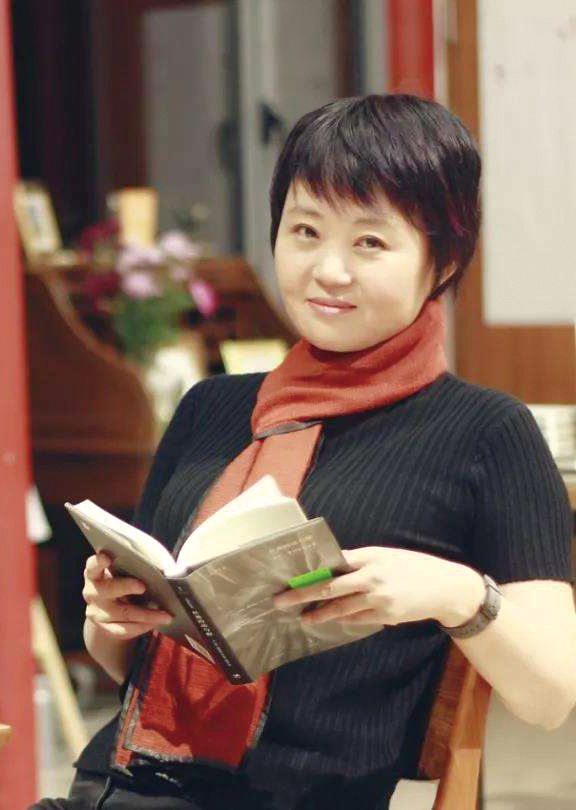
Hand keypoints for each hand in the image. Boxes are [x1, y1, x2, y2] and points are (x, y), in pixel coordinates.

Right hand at [82, 552, 172, 640]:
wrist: (105, 608)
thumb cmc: (119, 581)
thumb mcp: (120, 571)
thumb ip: (129, 567)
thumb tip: (159, 567)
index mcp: (95, 574)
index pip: (93, 566)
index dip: (98, 562)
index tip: (106, 557)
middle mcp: (92, 593)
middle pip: (108, 590)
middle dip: (126, 587)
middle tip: (143, 587)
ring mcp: (96, 613)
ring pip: (122, 614)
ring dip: (147, 615)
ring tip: (165, 616)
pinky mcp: (104, 628)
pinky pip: (124, 630)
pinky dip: (142, 627)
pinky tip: (154, 623)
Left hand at [272, 546, 483, 626]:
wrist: (446, 588)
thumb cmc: (413, 567)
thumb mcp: (386, 556)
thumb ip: (361, 561)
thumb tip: (334, 568)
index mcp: (370, 556)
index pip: (333, 562)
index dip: (310, 570)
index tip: (290, 575)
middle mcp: (371, 576)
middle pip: (329, 586)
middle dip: (303, 594)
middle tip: (281, 601)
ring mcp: (378, 598)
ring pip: (340, 608)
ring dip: (319, 614)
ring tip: (303, 618)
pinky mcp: (386, 616)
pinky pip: (358, 620)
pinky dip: (343, 620)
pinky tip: (331, 622)